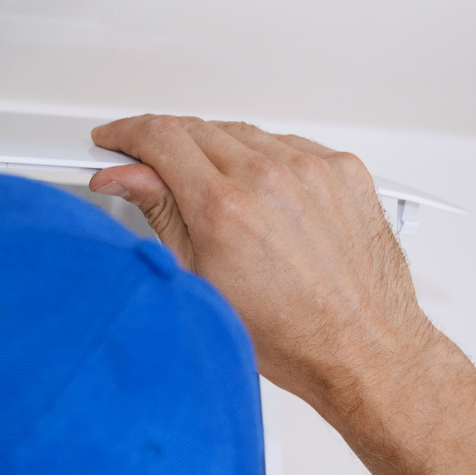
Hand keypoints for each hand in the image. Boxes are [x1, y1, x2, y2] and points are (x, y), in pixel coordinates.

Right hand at [87, 115, 439, 417]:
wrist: (359, 345)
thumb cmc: (287, 331)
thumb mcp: (198, 277)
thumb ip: (158, 211)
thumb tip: (124, 177)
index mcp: (225, 207)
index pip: (161, 137)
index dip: (127, 133)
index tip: (116, 139)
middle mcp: (271, 178)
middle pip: (198, 128)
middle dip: (166, 144)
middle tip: (156, 172)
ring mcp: (313, 170)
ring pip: (243, 133)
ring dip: (217, 152)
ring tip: (218, 197)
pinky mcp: (344, 170)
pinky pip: (289, 144)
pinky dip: (265, 160)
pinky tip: (262, 196)